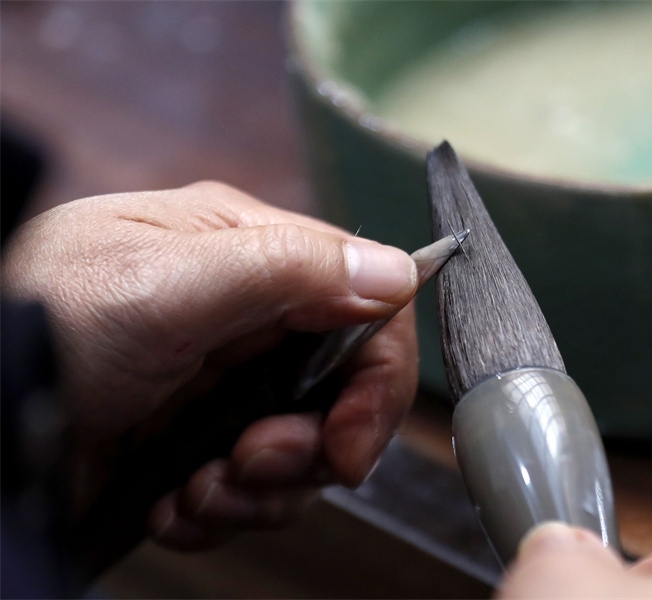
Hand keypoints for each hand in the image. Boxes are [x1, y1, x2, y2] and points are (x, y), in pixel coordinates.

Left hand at [1, 181, 418, 549]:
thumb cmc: (45, 322)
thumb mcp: (167, 286)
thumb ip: (290, 270)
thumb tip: (399, 270)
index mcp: (250, 252)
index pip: (366, 308)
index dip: (376, 382)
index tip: (350, 447)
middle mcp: (248, 316)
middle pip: (343, 391)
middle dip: (308, 446)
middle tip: (251, 465)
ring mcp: (225, 383)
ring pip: (304, 449)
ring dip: (261, 488)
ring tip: (198, 492)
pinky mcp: (200, 439)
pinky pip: (254, 488)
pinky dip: (222, 510)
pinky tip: (174, 504)